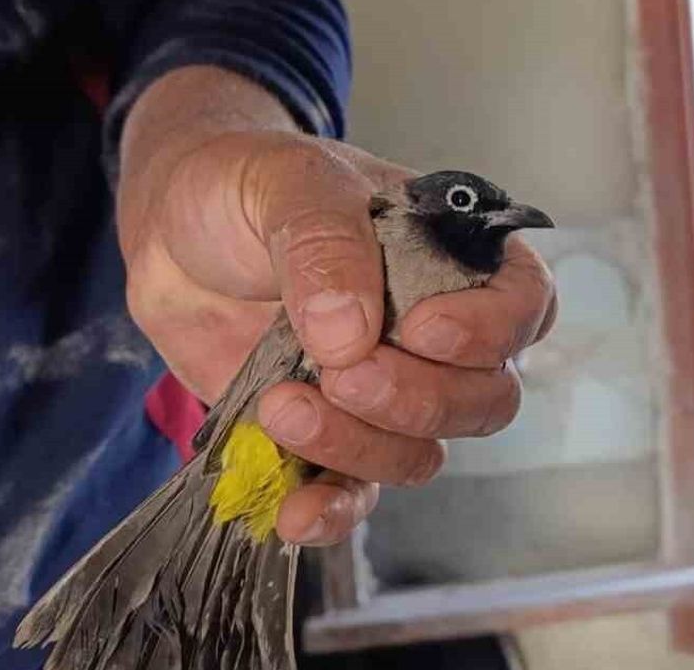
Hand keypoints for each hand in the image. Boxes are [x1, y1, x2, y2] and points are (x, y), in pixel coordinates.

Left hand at [118, 67, 556, 545]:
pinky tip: (293, 511)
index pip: (523, 304)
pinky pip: (354, 492)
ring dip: (359, 445)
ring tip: (281, 406)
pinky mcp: (328, 434)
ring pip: (421, 452)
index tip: (421, 329)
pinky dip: (330, 511)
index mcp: (450, 254)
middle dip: (416, 398)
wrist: (170, 233)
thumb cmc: (244, 185)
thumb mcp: (286, 182)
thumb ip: (325, 244)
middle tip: (338, 372)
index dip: (489, 331)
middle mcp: (432, 331)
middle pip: (482, 397)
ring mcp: (383, 389)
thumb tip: (351, 335)